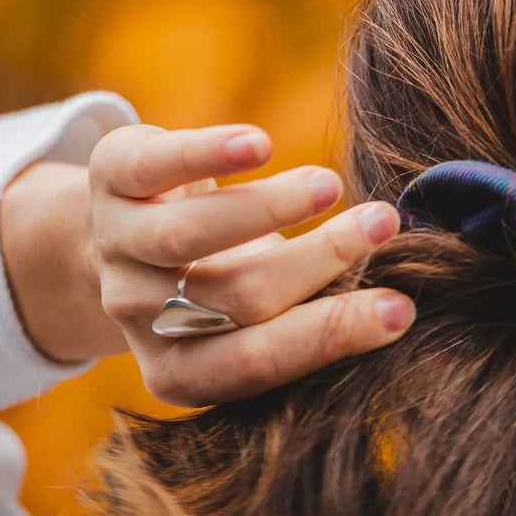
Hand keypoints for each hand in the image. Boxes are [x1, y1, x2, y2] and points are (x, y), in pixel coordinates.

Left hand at [0, 122, 414, 403]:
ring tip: (329, 186)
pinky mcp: (107, 179)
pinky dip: (207, 153)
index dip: (331, 336)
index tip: (401, 309)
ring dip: (271, 207)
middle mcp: (139, 316)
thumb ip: (316, 314)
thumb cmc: (230, 274)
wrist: (131, 224)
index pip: (258, 361)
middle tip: (384, 226)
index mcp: (182, 370)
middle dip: (319, 260)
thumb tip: (408, 309)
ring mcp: (115, 248)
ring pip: (188, 237)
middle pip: (236, 296)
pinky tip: (259, 145)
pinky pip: (153, 167)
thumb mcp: (267, 308)